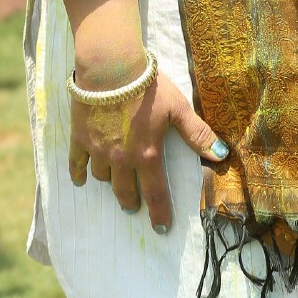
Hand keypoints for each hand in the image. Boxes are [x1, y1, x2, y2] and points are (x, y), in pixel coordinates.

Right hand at [62, 0, 225, 231]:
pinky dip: (78, 173)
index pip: (155, 193)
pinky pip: (76, 164)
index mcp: (147, 155)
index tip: (161, 229)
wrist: (111, 69)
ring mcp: (98, 151)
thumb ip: (197, 134)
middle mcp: (121, 160)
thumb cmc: (149, 88)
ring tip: (114, 182)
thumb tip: (221, 156)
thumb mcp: (179, 109)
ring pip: (102, 177)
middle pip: (125, 191)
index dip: (160, 213)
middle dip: (131, 201)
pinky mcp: (79, 138)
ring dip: (110, 183)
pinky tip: (81, 179)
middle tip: (134, 207)